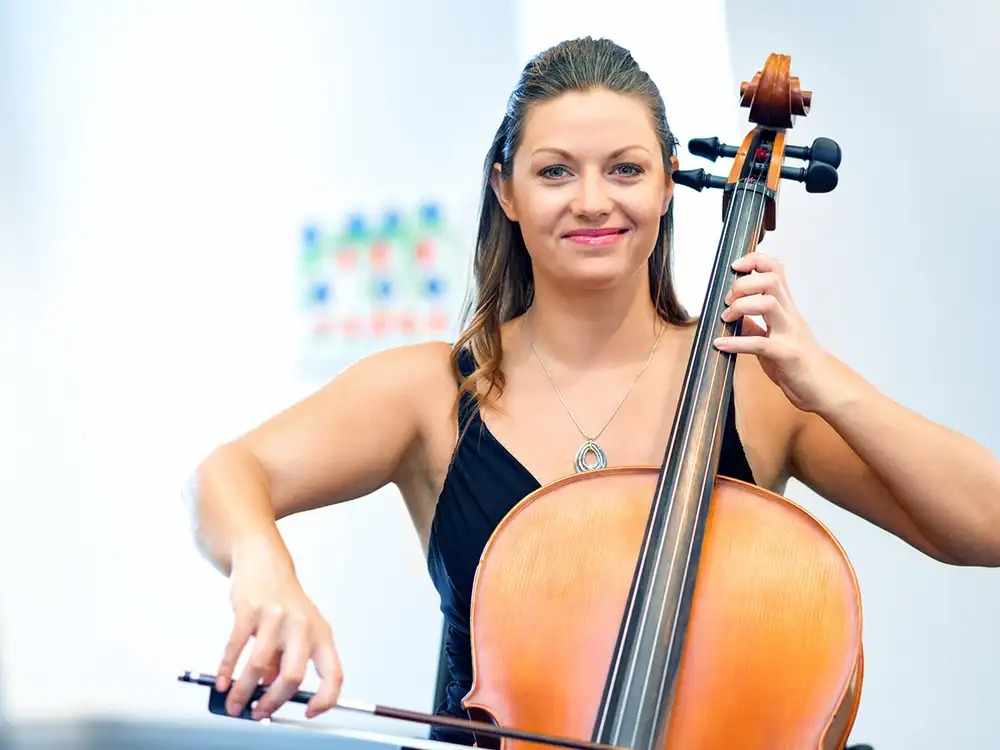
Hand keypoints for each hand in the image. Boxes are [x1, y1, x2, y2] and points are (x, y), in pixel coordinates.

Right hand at [216, 558, 342, 720]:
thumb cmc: (284, 599)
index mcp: (321, 634)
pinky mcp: (250, 610)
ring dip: (243, 691)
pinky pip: (236, 648)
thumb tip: (269, 692)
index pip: (333, 674)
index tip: (310, 712)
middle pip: (293, 677)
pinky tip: (223, 681)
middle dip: (273, 702)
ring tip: (235, 703)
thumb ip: (286, 660)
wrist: (264, 562)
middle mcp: (302, 626)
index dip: (325, 699)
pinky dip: (227, 670)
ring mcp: (276, 617)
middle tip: (259, 712)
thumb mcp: (298, 629)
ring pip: (260, 667)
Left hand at [713, 252, 839, 413]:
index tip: (735, 267)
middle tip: (728, 301)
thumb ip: (755, 325)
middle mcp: (789, 315)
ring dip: (740, 307)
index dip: (754, 261)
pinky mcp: (785, 355)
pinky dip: (735, 343)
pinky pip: (759, 343)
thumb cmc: (798, 363)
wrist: (824, 388)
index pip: (775, 269)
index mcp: (786, 308)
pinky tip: (720, 344)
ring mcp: (789, 334)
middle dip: (744, 283)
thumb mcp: (773, 338)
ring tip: (726, 318)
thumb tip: (733, 317)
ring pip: (768, 303)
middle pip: (771, 279)